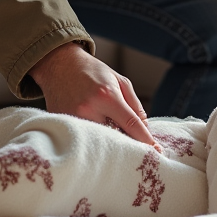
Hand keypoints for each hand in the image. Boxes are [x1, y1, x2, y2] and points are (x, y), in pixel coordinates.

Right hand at [28, 41, 159, 148]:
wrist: (59, 65)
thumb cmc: (93, 72)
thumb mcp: (120, 80)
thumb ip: (135, 105)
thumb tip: (144, 129)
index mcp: (106, 96)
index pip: (131, 125)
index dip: (145, 140)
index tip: (156, 151)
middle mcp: (88, 109)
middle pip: (115, 138)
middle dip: (126, 142)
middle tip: (135, 146)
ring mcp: (73, 119)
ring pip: (99, 141)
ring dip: (109, 141)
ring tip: (111, 134)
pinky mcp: (62, 124)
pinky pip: (84, 138)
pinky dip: (93, 138)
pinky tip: (95, 132)